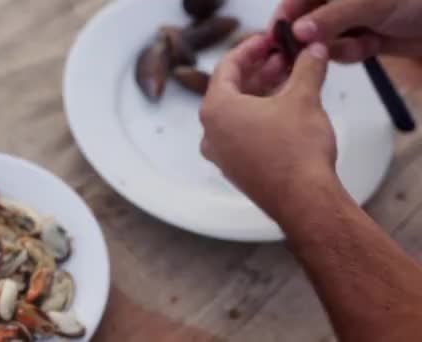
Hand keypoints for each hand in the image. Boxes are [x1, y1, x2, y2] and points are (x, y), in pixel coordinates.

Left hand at [200, 36, 336, 217]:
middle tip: (283, 58)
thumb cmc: (296, 151)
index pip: (227, 67)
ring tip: (289, 80)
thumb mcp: (304, 98)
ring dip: (262, 94)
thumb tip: (313, 52)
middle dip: (259, 71)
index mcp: (215, 110)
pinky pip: (242, 135)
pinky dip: (260, 118)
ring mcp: (221, 155)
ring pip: (238, 114)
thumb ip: (306, 67)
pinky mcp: (235, 171)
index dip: (251, 48)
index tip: (269, 40)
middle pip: (231, 90)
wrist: (304, 201)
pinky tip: (284, 110)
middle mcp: (210, 133)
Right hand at [272, 0, 421, 61]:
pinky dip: (353, 53)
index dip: (282, 21)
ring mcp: (346, 20)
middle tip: (316, 53)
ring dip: (339, 48)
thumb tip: (296, 32)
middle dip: (312, 41)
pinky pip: (339, 52)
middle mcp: (333, 1)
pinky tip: (372, 46)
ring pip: (320, 42)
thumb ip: (330, 18)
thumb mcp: (368, 3)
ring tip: (364, 43)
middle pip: (303, 24)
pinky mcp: (358, 37)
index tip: (276, 43)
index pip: (293, 2)